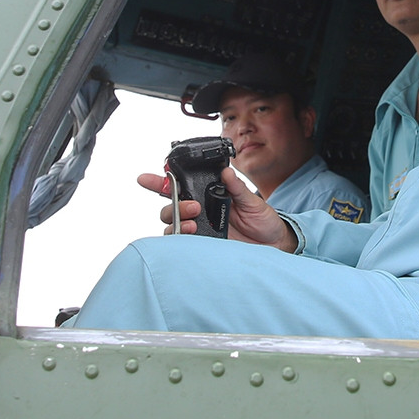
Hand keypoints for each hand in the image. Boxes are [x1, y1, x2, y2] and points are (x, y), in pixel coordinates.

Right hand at [134, 166, 297, 250]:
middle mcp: (199, 212)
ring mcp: (200, 229)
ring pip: (173, 225)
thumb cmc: (262, 219)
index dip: (158, 182)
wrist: (273, 243)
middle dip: (173, 205)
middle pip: (170, 207)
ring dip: (178, 222)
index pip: (179, 187)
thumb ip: (237, 187)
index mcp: (207, 195)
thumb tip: (227, 172)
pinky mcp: (203, 246)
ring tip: (193, 224)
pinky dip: (181, 240)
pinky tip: (193, 236)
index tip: (145, 179)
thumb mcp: (252, 201)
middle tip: (193, 206)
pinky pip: (183, 244)